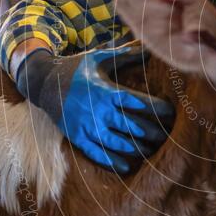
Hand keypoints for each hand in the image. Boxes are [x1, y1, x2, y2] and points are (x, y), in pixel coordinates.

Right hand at [15, 44, 173, 173]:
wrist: (43, 82)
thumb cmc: (76, 69)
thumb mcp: (99, 59)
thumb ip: (124, 55)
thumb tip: (148, 48)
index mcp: (106, 90)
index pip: (138, 102)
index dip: (157, 109)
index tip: (172, 113)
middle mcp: (98, 110)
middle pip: (132, 126)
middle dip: (152, 132)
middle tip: (169, 136)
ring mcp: (86, 125)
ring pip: (117, 142)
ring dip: (137, 149)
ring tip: (152, 151)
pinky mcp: (76, 136)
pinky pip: (96, 153)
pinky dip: (112, 161)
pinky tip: (126, 166)